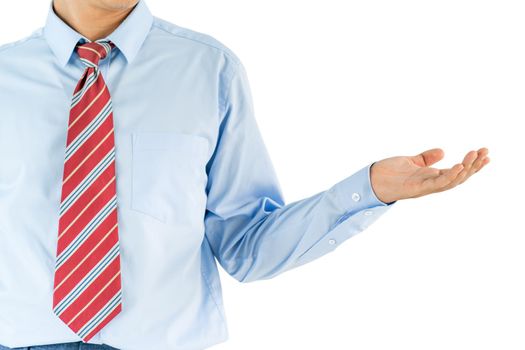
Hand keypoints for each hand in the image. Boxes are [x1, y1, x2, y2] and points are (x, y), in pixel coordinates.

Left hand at [370, 147, 489, 202]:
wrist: (371, 180)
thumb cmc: (389, 172)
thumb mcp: (411, 161)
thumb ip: (426, 158)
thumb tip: (443, 151)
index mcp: (432, 177)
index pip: (457, 171)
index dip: (472, 164)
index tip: (485, 153)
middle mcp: (431, 184)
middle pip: (459, 177)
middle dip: (474, 166)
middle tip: (485, 152)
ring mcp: (425, 187)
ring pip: (452, 181)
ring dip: (465, 169)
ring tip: (475, 155)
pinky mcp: (416, 188)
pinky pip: (437, 184)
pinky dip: (449, 176)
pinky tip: (458, 166)